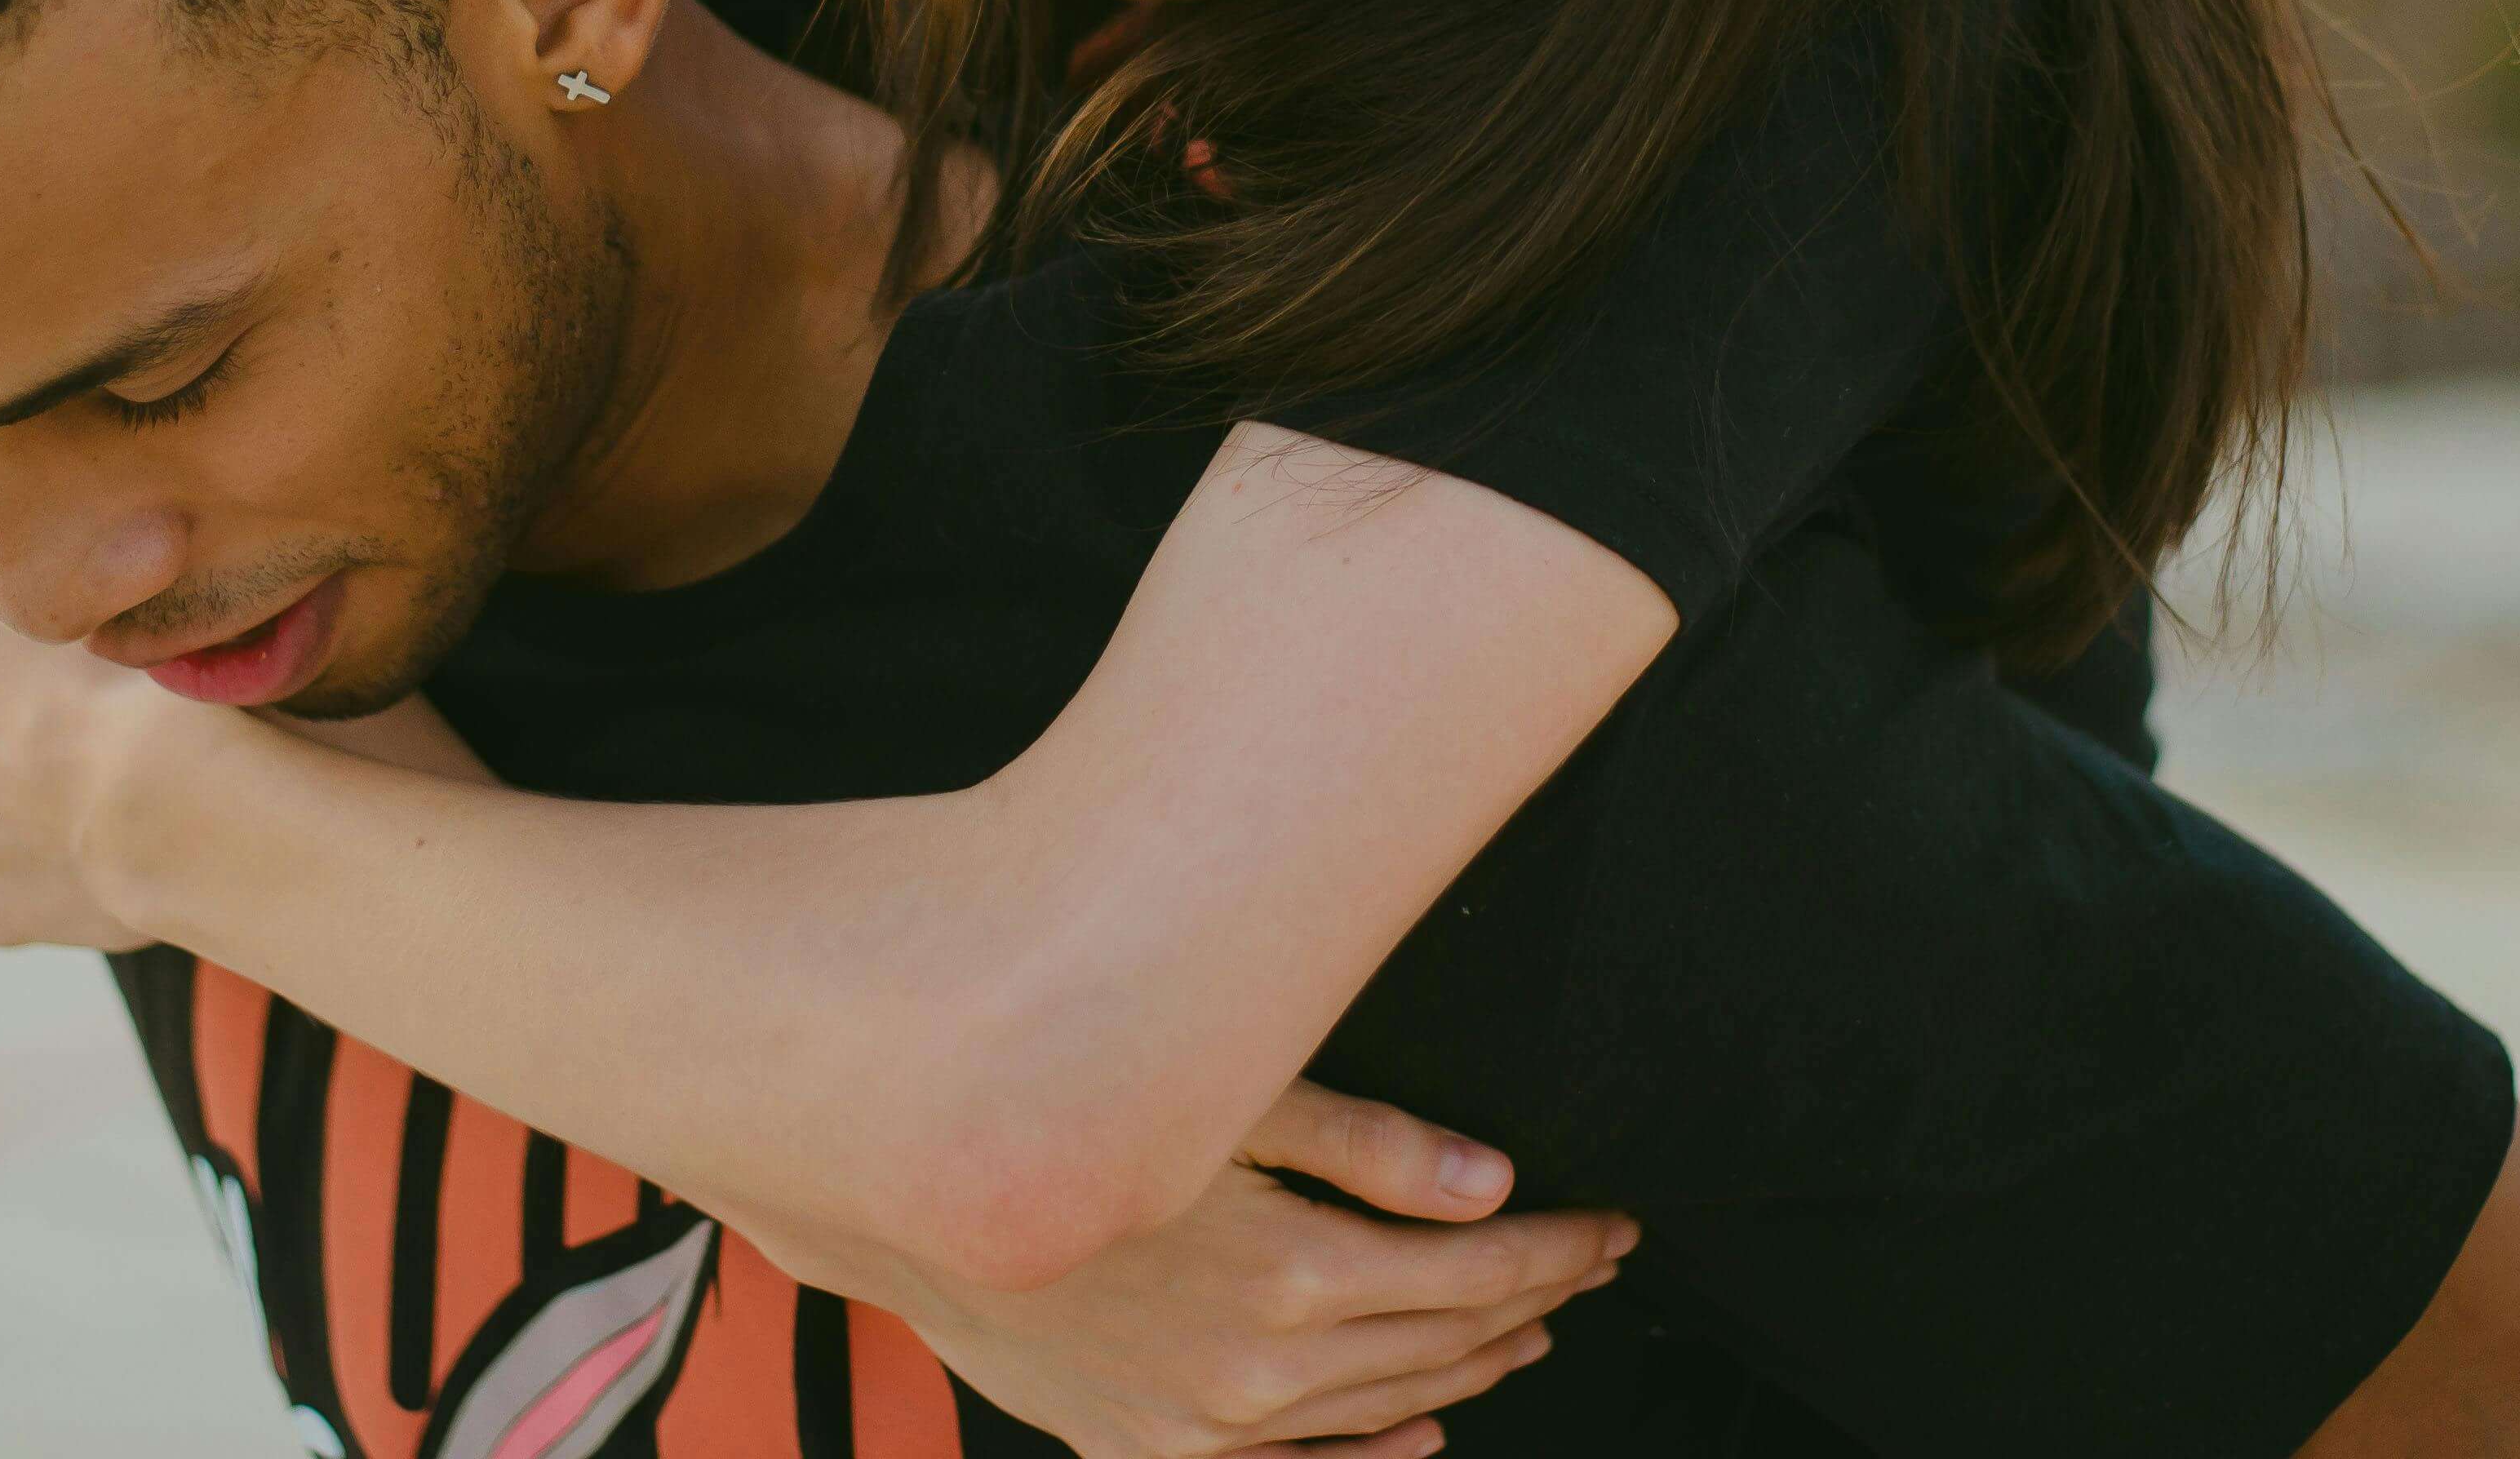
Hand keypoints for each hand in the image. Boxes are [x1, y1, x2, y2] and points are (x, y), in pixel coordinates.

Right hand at [855, 1082, 1631, 1458]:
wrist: (904, 1203)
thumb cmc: (1068, 1117)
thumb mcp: (1225, 1096)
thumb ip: (1365, 1144)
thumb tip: (1490, 1183)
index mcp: (1294, 1273)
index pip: (1477, 1270)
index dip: (1560, 1248)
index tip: (1615, 1227)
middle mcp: (1260, 1372)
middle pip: (1446, 1342)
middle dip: (1537, 1299)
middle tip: (1594, 1263)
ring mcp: (1204, 1429)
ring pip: (1386, 1412)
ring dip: (1472, 1369)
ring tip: (1530, 1327)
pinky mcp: (1149, 1450)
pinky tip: (1419, 1444)